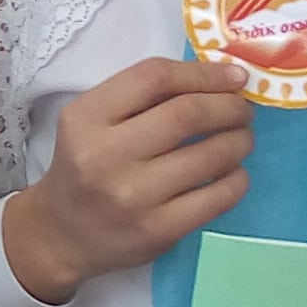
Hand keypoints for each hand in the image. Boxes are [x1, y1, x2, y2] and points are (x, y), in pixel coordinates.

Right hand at [0, 57, 252, 304]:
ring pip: (211, 156)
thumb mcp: (94, 120)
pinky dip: (238, 178)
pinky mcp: (159, 230)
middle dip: (230, 107)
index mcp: (86, 118)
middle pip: (187, 114)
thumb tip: (222, 79)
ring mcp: (134, 196)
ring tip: (242, 139)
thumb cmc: (87, 165)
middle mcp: (106, 155)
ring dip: (240, 141)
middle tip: (243, 110)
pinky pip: (218, 197)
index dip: (203, 73)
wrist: (63, 232)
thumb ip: (144, 96)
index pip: (154, 78)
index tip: (234, 77)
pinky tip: (234, 173)